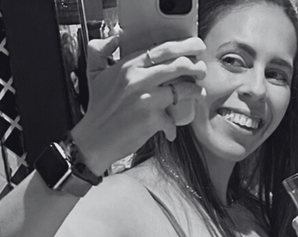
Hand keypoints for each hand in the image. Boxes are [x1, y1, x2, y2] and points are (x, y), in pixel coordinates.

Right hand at [71, 36, 207, 174]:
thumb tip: (115, 37)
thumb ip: (100, 50)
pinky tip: (170, 130)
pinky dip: (173, 127)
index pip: (162, 50)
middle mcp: (138, 79)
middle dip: (197, 66)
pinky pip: (173, 119)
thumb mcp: (94, 73)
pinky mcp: (152, 118)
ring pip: (183, 89)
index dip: (184, 46)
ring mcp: (147, 98)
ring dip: (196, 91)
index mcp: (128, 66)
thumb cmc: (98, 108)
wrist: (95, 138)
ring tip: (198, 93)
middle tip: (202, 70)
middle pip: (178, 65)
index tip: (196, 46)